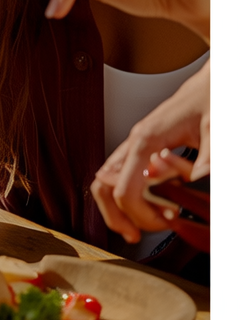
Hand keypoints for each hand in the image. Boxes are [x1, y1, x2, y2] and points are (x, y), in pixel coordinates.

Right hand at [90, 62, 209, 243]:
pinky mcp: (141, 147)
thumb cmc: (213, 101)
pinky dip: (125, 195)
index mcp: (146, 139)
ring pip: (105, 181)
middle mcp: (134, 142)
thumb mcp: (217, 131)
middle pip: (102, 186)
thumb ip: (206, 159)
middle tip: (135, 236)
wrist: (211, 83)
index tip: (163, 225)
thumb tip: (195, 182)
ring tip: (137, 227)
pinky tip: (146, 206)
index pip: (124, 188)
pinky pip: (119, 175)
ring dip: (116, 208)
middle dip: (115, 216)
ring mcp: (134, 144)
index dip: (139, 214)